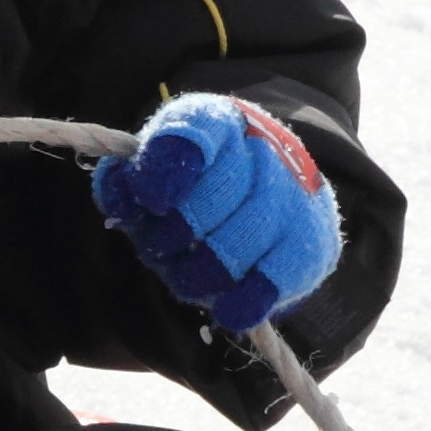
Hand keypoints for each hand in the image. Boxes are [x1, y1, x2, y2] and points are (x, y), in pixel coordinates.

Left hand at [91, 94, 341, 336]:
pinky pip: (272, 280)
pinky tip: (226, 308)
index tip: (151, 201)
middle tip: (160, 247)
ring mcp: (293, 198)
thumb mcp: (159, 170)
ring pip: (235, 246)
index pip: (196, 133)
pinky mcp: (311, 244)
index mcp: (219, 122)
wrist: (276, 193)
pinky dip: (243, 301)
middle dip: (173, 233)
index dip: (167, 169)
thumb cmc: (201, 185)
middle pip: (212, 198)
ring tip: (187, 275)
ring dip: (197, 273)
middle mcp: (266, 150)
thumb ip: (129, 178)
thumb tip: (119, 193)